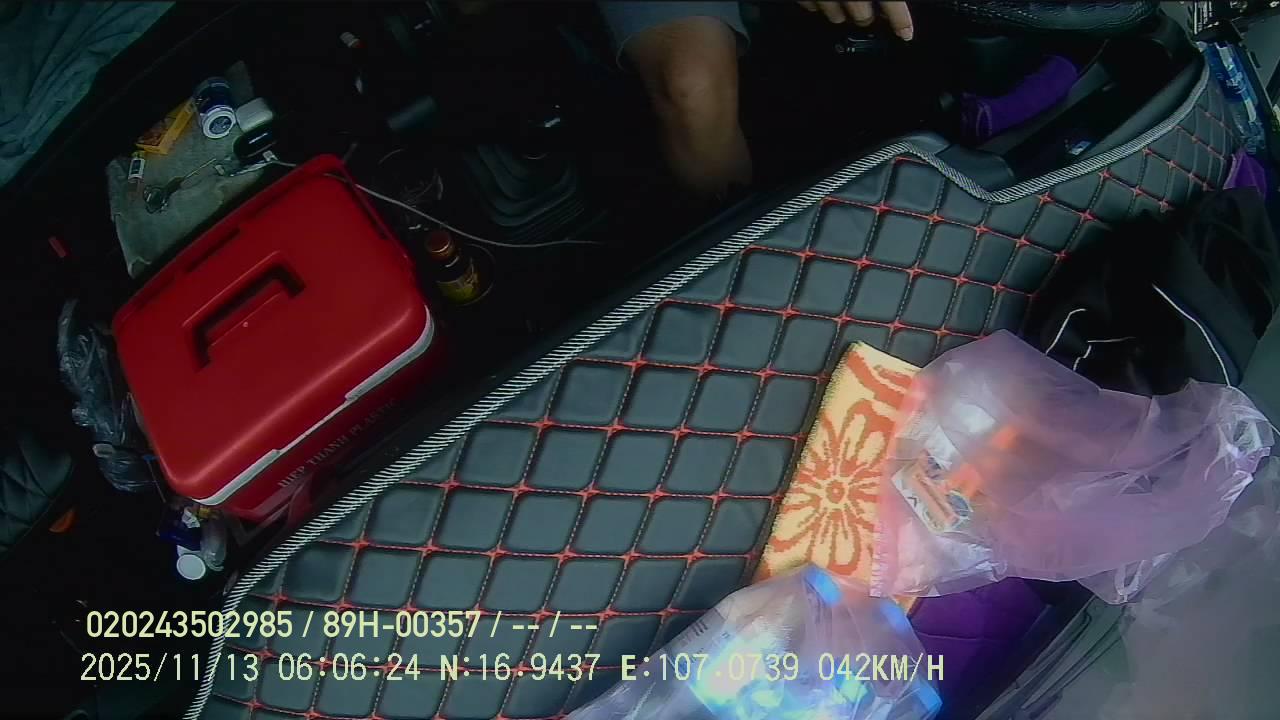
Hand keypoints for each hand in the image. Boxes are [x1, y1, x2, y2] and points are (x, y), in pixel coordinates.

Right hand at [797, 1, 912, 40]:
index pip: (892, 6)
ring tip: (843, 1)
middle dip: (866, 15)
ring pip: (837, 16)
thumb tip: (890, 6)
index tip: (906, 34)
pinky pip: (812, 8)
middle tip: (867, 10)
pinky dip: (818, 5)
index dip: (901, 22)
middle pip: (863, 18)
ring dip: (841, 11)